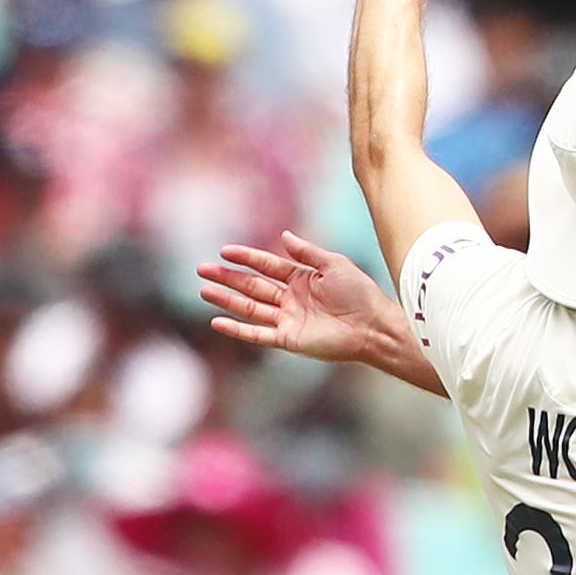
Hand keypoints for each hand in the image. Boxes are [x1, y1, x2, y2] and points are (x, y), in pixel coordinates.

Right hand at [198, 231, 395, 363]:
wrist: (373, 325)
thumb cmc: (360, 293)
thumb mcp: (334, 264)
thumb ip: (307, 252)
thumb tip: (283, 235)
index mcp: (302, 278)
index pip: (267, 266)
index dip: (246, 258)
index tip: (224, 251)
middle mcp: (291, 298)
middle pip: (253, 285)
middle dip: (228, 277)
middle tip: (202, 269)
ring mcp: (288, 319)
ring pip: (250, 307)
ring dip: (227, 299)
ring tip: (204, 290)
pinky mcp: (289, 339)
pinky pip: (258, 334)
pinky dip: (238, 328)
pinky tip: (217, 321)